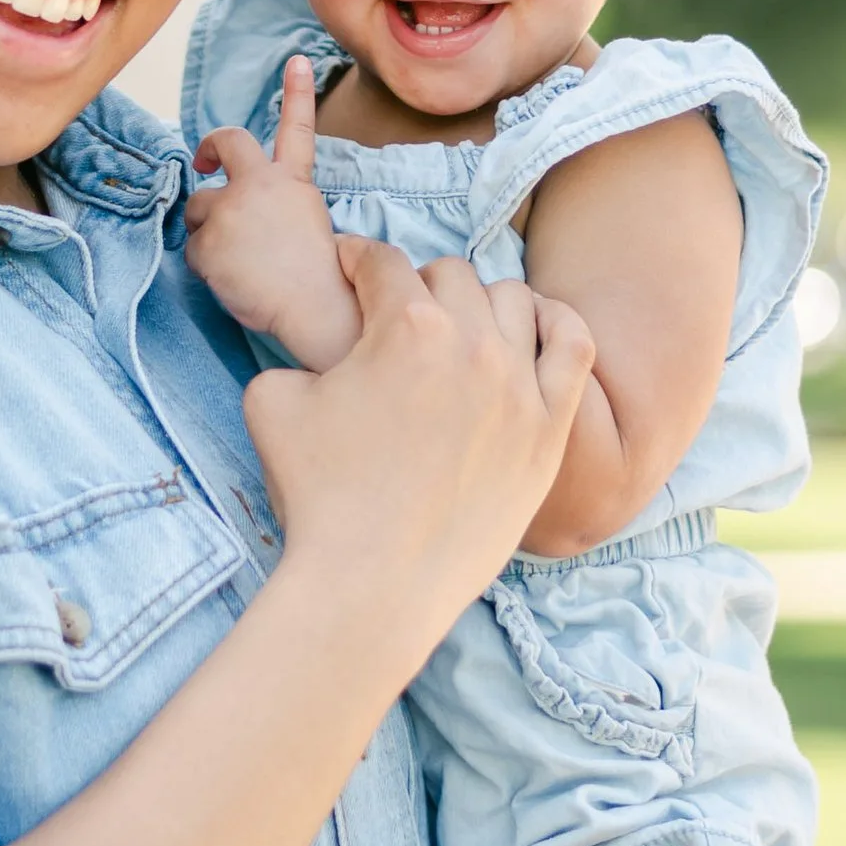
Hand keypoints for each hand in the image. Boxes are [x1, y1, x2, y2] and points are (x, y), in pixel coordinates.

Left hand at [186, 58, 362, 366]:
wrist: (316, 305)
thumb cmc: (318, 278)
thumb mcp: (306, 224)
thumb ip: (275, 206)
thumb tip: (240, 213)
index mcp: (292, 182)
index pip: (296, 128)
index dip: (297, 92)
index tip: (297, 60)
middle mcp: (259, 184)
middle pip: (226, 142)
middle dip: (210, 149)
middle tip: (204, 163)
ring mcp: (230, 208)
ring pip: (199, 208)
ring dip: (207, 229)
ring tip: (236, 259)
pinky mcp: (209, 238)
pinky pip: (192, 249)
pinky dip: (204, 265)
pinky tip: (230, 280)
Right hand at [245, 243, 592, 674]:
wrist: (374, 585)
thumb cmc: (318, 498)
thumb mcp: (272, 403)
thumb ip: (297, 357)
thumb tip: (320, 358)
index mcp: (404, 327)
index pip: (381, 262)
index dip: (357, 260)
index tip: (352, 272)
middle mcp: (471, 343)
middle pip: (449, 276)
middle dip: (415, 288)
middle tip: (397, 317)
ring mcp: (519, 386)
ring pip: (511, 300)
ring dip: (478, 304)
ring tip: (459, 329)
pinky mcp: (550, 429)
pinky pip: (573, 346)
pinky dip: (553, 324)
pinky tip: (529, 333)